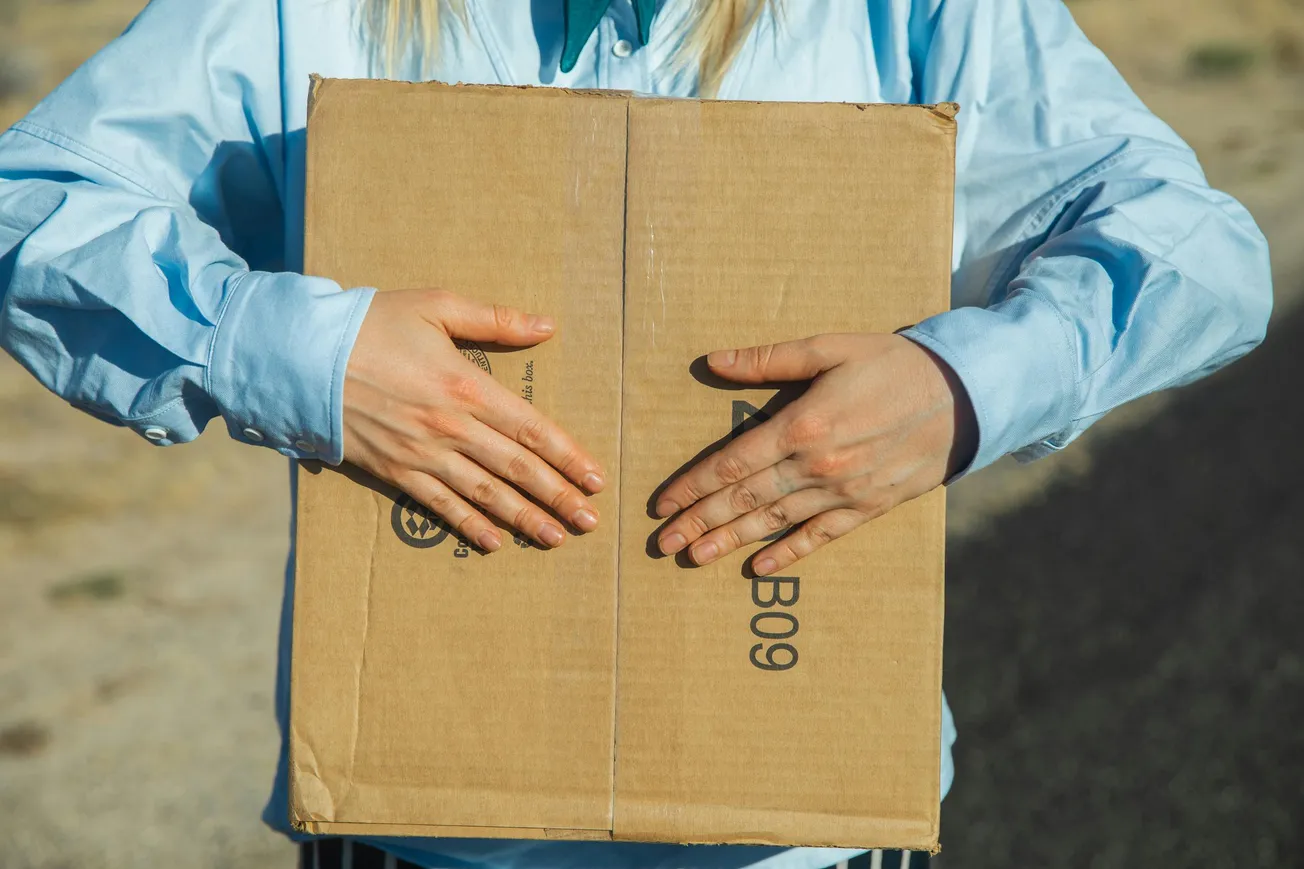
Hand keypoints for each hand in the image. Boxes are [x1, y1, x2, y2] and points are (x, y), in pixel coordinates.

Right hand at [342, 289, 605, 552]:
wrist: (301, 356)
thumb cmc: (370, 324)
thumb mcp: (436, 307)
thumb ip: (495, 320)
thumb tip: (547, 326)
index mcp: (467, 387)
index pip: (532, 431)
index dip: (568, 457)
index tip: (596, 479)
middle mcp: (451, 428)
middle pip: (517, 470)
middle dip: (559, 497)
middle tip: (590, 522)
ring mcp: (422, 455)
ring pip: (485, 495)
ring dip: (525, 519)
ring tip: (557, 538)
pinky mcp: (395, 472)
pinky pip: (440, 506)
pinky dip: (470, 527)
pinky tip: (496, 542)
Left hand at [655, 333, 976, 574]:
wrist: (963, 395)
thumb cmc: (892, 364)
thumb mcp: (829, 347)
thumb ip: (769, 359)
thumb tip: (714, 361)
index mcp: (802, 425)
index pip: (732, 464)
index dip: (693, 485)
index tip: (662, 503)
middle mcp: (817, 466)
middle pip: (744, 500)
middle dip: (699, 522)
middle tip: (661, 543)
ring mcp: (843, 493)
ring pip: (774, 522)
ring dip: (729, 542)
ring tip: (693, 557)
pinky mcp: (867, 508)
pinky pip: (820, 538)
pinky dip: (788, 554)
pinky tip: (758, 568)